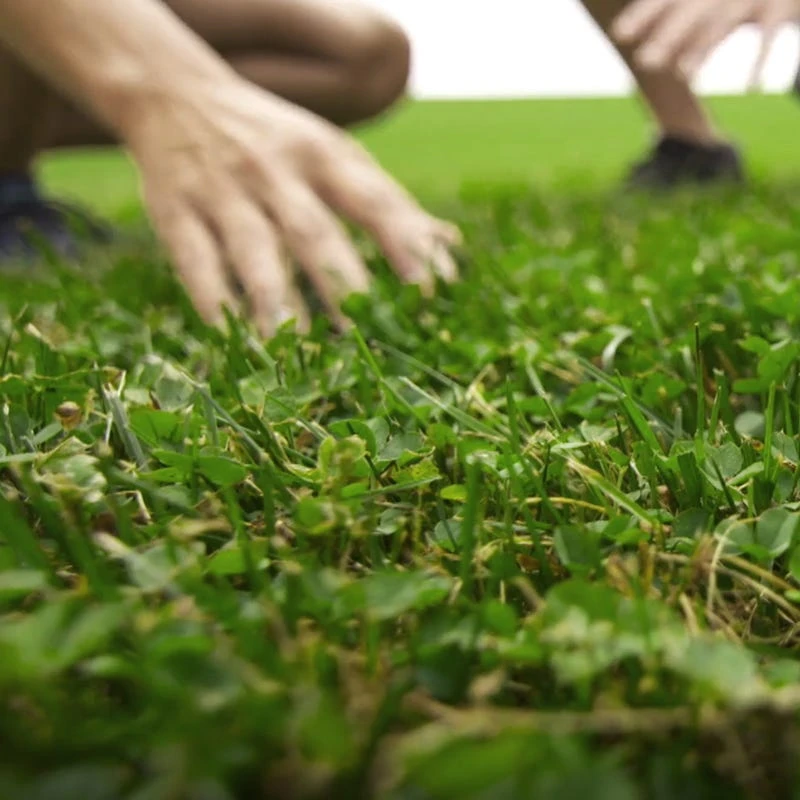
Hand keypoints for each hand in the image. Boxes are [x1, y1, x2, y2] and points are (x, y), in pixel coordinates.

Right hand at [124, 76, 460, 336]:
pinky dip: (213, 299)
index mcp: (324, 155)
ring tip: (293, 346)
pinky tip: (230, 334)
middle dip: (341, 282)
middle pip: (314, 232)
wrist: (174, 93)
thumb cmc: (275, 139)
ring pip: (253, 250)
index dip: (403, 246)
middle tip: (365, 334)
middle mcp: (276, 171)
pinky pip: (196, 260)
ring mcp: (224, 191)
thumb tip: (449, 248)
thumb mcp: (332, 152)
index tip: (429, 293)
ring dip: (274, 299)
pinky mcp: (176, 211)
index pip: (373, 201)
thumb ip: (386, 200)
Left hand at [613, 0, 799, 86]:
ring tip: (683, 74)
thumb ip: (673, 23)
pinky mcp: (777, 9)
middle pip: (690, 12)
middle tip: (645, 62)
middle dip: (668, 36)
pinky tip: (751, 87)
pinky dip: (759, 61)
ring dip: (703, 49)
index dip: (642, 14)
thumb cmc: (726, 0)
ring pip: (721, 24)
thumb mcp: (700, 7)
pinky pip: (767, 37)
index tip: (619, 34)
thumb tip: (631, 46)